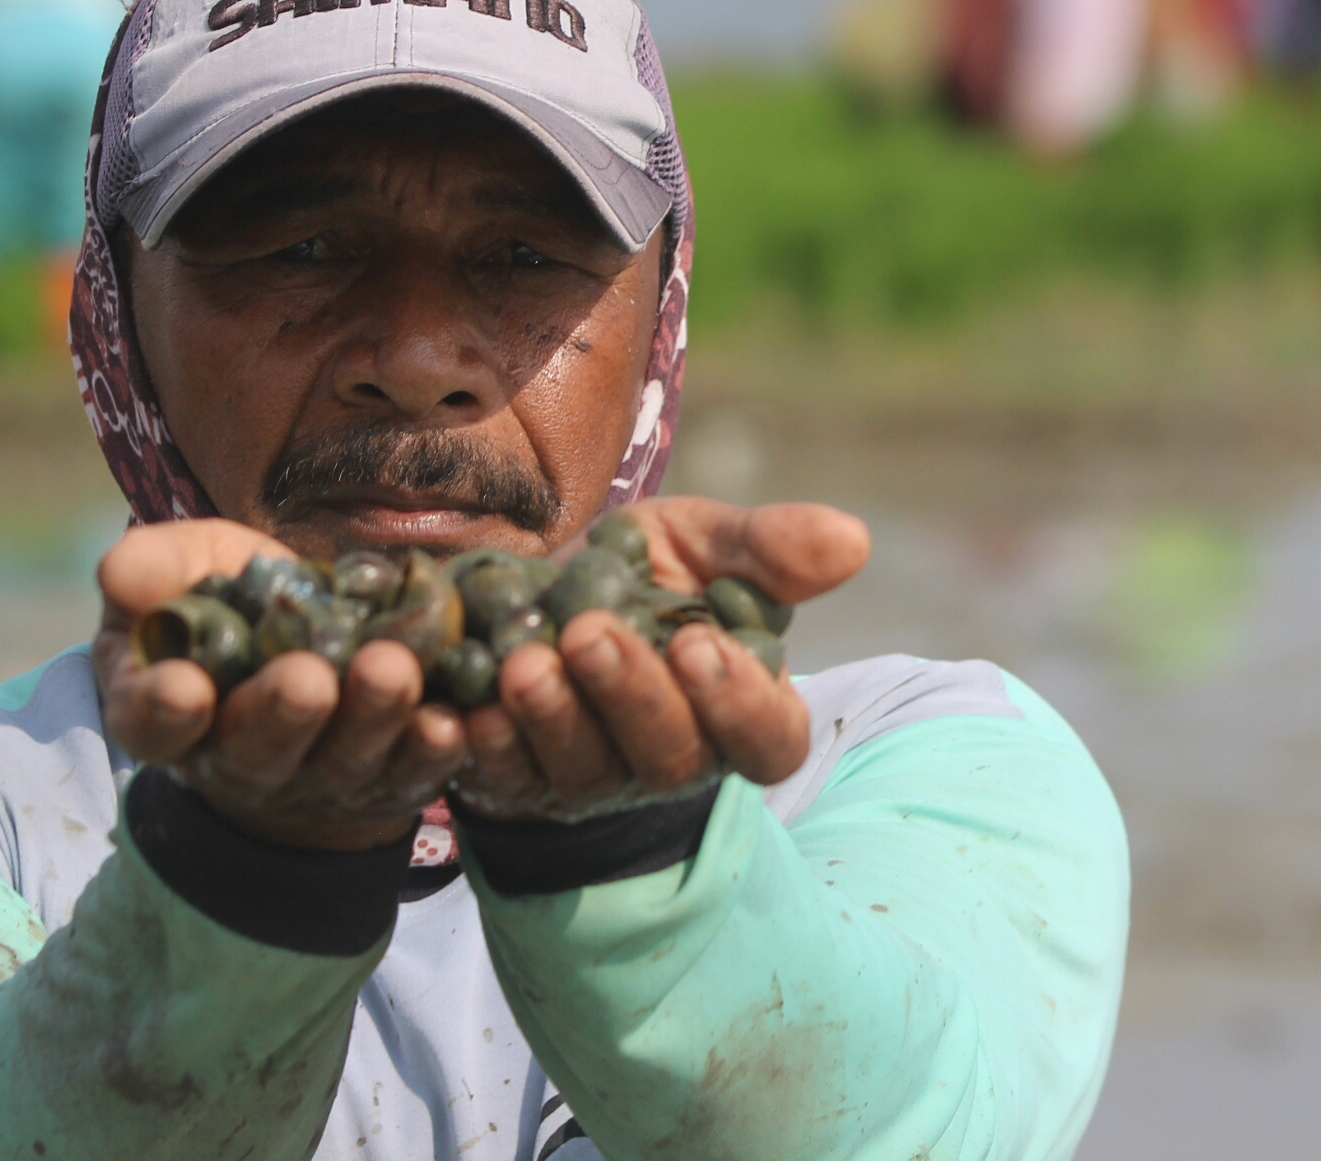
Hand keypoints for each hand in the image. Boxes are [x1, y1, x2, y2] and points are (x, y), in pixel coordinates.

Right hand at [94, 520, 466, 852]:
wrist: (307, 648)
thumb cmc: (227, 607)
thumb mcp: (183, 576)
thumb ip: (153, 569)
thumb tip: (121, 568)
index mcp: (167, 715)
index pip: (154, 725)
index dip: (167, 712)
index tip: (185, 687)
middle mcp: (240, 763)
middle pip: (258, 751)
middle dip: (284, 714)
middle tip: (308, 678)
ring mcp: (318, 779)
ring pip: (344, 758)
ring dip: (371, 718)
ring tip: (392, 670)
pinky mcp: (389, 779)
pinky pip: (414, 771)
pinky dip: (434, 748)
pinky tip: (451, 719)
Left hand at [452, 498, 868, 822]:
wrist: (535, 598)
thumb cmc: (641, 575)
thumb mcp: (699, 543)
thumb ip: (766, 547)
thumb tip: (854, 540)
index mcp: (734, 709)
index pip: (767, 741)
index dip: (739, 706)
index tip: (700, 644)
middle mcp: (668, 759)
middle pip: (668, 758)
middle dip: (631, 695)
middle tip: (591, 632)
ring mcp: (588, 780)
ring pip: (581, 769)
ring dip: (552, 718)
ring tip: (524, 662)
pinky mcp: (512, 781)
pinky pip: (498, 779)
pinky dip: (481, 748)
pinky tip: (465, 714)